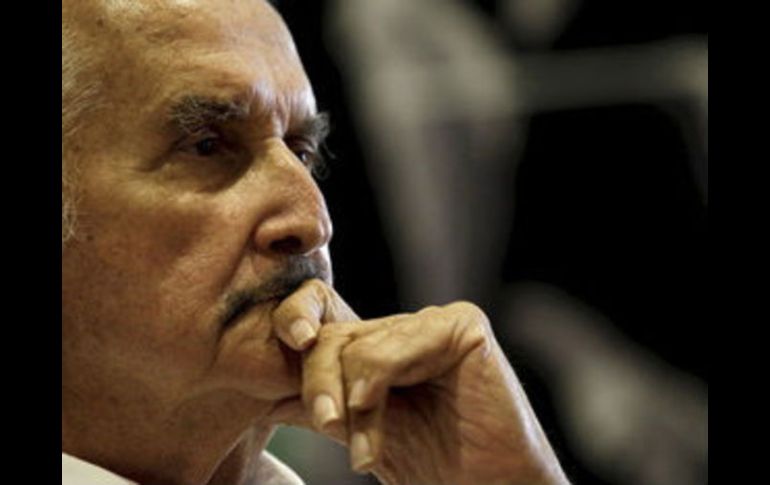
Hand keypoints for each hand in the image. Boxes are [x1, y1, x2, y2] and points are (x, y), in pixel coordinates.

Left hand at [271, 280, 568, 484]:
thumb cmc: (432, 465)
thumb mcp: (359, 429)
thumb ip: (320, 402)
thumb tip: (262, 393)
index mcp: (381, 344)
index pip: (320, 310)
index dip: (292, 319)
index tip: (279, 352)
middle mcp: (405, 327)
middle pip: (332, 335)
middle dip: (319, 385)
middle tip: (327, 427)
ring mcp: (434, 321)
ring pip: (358, 348)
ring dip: (353, 408)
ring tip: (366, 453)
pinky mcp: (462, 326)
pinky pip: (392, 350)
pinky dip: (375, 391)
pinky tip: (378, 434)